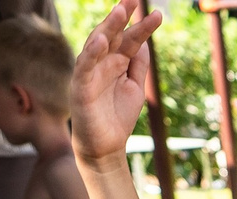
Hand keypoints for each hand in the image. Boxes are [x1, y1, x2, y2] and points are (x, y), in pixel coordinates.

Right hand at [72, 0, 163, 165]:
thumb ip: (138, 65)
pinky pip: (84, 67)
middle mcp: (102, 63)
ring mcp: (90, 73)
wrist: (105, 147)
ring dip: (107, 27)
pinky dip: (91, 53)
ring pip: (97, 45)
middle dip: (122, 16)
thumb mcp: (135, 87)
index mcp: (116, 62)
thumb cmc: (118, 116)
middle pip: (112, 35)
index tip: (155, 13)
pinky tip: (100, 40)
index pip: (129, 39)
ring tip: (120, 11)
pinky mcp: (81, 88)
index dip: (140, 25)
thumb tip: (143, 41)